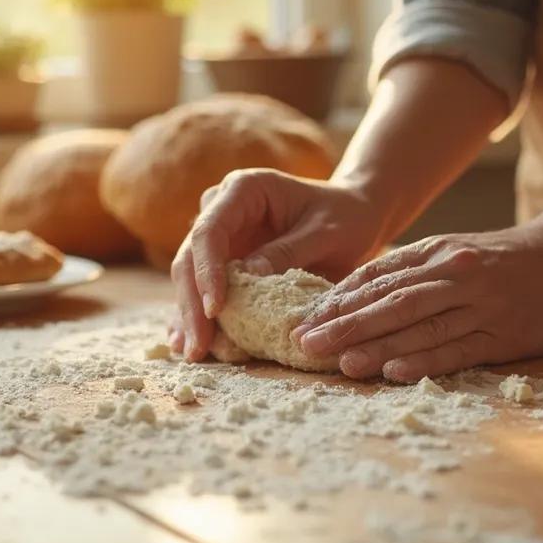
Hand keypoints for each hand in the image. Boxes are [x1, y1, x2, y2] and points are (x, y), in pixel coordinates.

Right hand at [169, 168, 387, 360]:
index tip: (215, 309)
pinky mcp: (225, 262)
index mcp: (243, 190)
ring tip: (192, 352)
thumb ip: (289, 251)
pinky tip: (191, 344)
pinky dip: (199, 316)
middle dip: (192, 303)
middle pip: (191, 257)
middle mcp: (221, 209)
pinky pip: (204, 290)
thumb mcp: (326, 232)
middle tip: (199, 346)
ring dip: (189, 315)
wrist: (353, 214)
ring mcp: (221, 237)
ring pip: (190, 277)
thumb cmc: (344, 216)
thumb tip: (248, 276)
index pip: (211, 231)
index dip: (206, 271)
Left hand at [291, 220, 542, 381]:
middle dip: (345, 323)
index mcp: (436, 252)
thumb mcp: (452, 251)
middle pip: (391, 302)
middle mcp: (454, 275)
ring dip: (377, 345)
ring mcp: (479, 304)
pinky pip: (457, 349)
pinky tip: (394, 371)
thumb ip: (409, 270)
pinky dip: (424, 360)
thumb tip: (353, 294)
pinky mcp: (502, 334)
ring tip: (340, 362)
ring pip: (420, 326)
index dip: (339, 298)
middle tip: (305, 342)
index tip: (304, 318)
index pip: (378, 276)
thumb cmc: (498, 259)